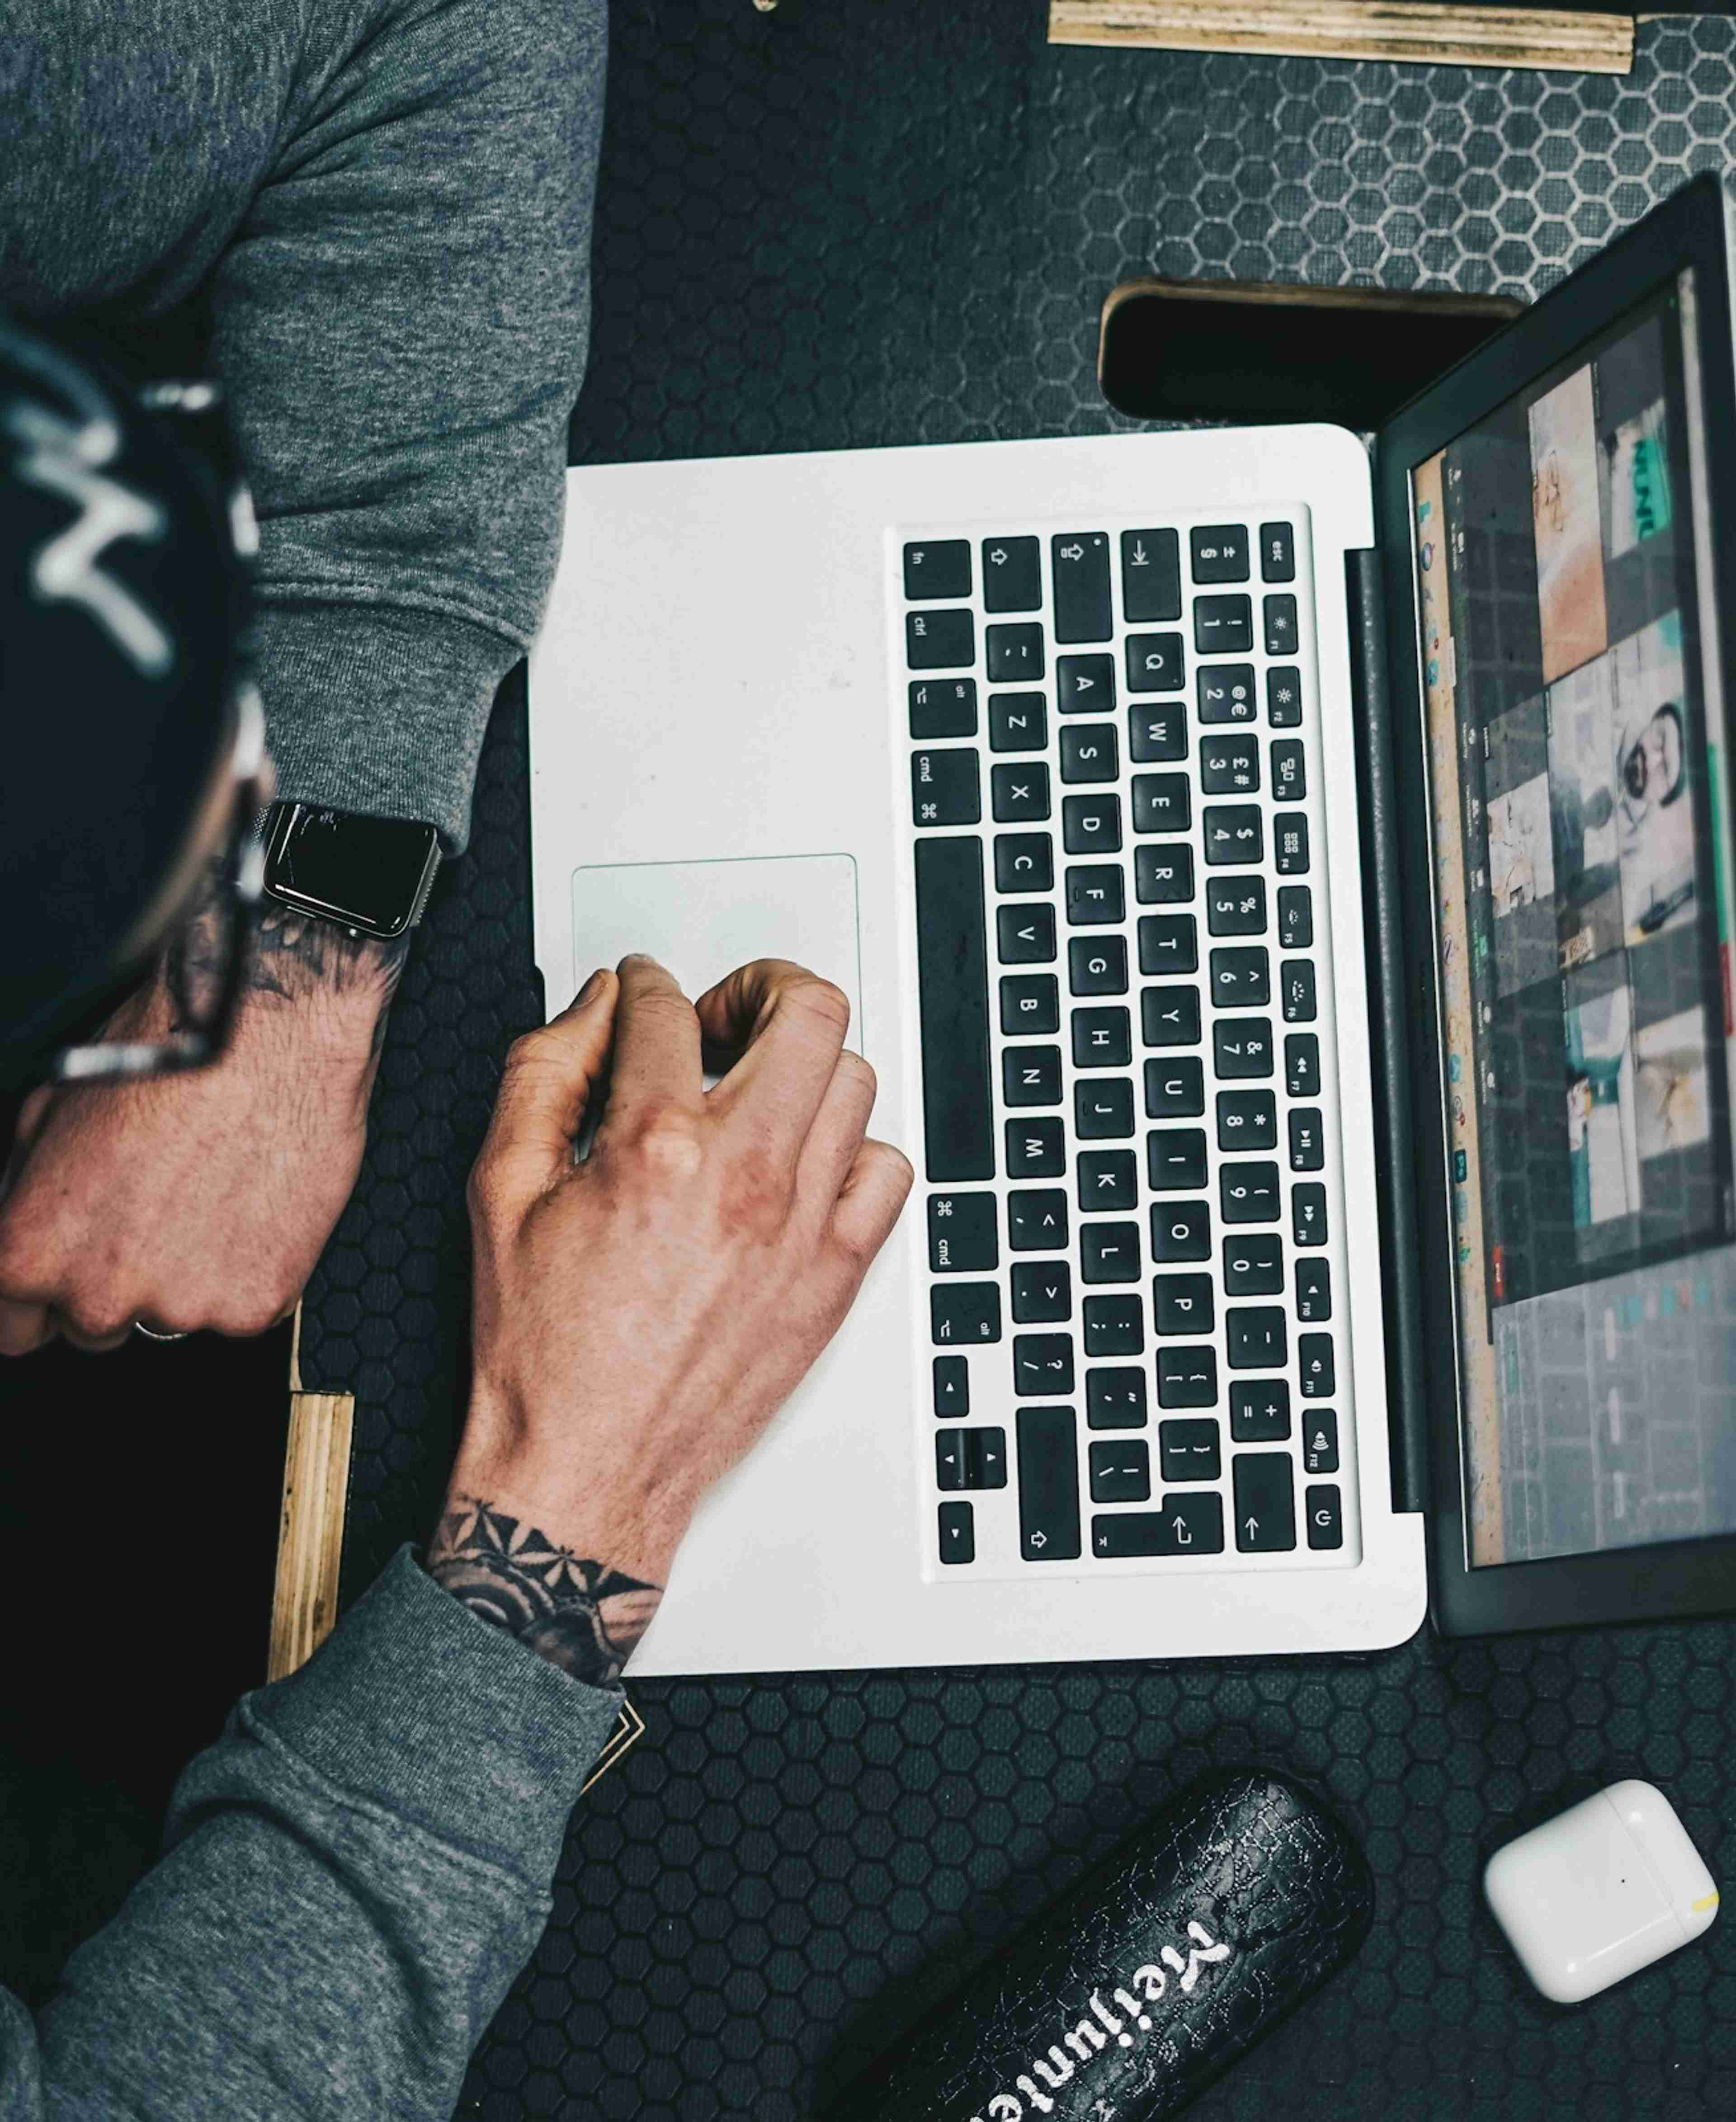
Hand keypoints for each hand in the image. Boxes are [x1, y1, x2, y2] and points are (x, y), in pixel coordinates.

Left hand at [0, 894, 407, 1353]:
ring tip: (216, 1191)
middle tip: (157, 1207)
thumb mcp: (48, 1107)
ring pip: (174, 1314)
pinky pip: (242, 1304)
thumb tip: (24, 1213)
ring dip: (189, 1271)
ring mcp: (181, 1308)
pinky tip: (256, 1201)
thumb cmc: (165, 1053)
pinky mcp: (254, 1304)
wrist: (271, 1033)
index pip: (16, 1327)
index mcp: (31, 1250)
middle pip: (94, 1326)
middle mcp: (98, 1295)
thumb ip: (24, 1187)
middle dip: (117, 1278)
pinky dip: (251, 1266)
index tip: (73, 1264)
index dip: (43, 1293)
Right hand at [428, 954, 911, 1683]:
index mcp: (653, 1145)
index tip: (642, 992)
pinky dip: (851, 1150)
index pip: (667, 1004)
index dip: (645, 982)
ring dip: (804, 1065)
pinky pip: (887, 1171)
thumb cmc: (542, 1351)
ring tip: (757, 1090)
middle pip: (806, 1010)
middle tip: (722, 1019)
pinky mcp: (837, 1276)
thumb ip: (544, 1075)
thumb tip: (596, 1007)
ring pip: (854, 1081)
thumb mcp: (499, 1191)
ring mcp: (804, 1226)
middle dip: (759, 988)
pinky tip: (802, 1164)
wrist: (587, 1469)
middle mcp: (745, 1175)